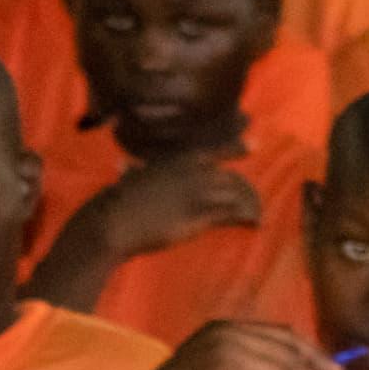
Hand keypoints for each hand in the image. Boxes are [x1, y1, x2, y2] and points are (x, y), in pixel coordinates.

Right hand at [81, 151, 260, 259]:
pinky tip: (255, 223)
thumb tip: (123, 166)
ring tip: (255, 215)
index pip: (215, 151)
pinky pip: (233, 214)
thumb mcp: (130, 178)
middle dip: (240, 190)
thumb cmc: (115, 201)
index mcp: (177, 161)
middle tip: (249, 202)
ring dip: (247, 204)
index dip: (236, 148)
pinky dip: (247, 218)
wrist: (113, 222)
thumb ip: (136, 171)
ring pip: (235, 195)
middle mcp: (192, 173)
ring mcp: (198, 193)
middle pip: (229, 178)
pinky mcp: (201, 215)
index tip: (254, 145)